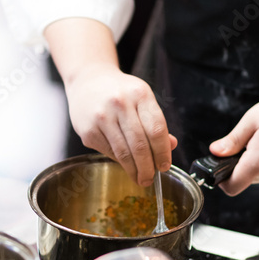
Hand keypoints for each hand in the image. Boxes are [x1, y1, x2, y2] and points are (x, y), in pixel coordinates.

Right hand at [66, 63, 176, 186]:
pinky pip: (109, 152)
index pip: (156, 129)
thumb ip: (155, 122)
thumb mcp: (141, 98)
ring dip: (134, 170)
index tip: (165, 165)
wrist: (87, 80)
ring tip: (140, 178)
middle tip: (150, 178)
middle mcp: (120, 103)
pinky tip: (125, 165)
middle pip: (140, 144)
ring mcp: (102, 117)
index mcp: (139, 94)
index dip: (163, 152)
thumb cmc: (119, 92)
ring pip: (123, 152)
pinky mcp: (88, 131)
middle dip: (148, 167)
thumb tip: (170, 146)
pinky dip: (119, 162)